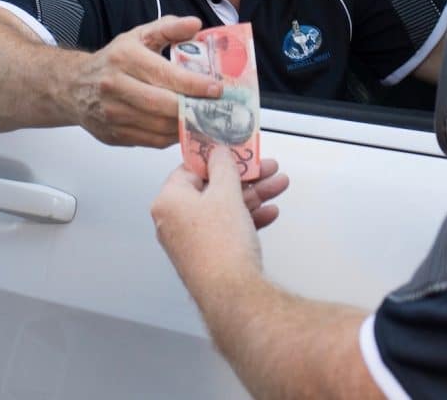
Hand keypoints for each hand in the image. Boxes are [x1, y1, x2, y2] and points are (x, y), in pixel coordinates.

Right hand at [68, 15, 222, 146]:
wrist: (74, 87)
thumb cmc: (113, 60)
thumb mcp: (138, 36)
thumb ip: (168, 28)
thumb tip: (195, 25)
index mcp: (124, 58)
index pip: (165, 74)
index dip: (194, 84)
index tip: (216, 89)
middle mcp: (115, 86)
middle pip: (162, 105)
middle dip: (193, 107)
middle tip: (216, 107)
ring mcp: (113, 114)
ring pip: (159, 127)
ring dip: (185, 124)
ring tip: (205, 118)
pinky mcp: (114, 135)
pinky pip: (151, 141)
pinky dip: (171, 136)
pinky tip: (183, 126)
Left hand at [151, 149, 289, 289]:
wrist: (233, 294)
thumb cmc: (221, 244)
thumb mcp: (225, 192)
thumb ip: (223, 167)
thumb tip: (218, 153)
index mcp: (168, 201)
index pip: (190, 169)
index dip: (216, 158)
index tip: (234, 151)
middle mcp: (174, 221)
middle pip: (212, 188)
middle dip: (244, 178)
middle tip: (265, 168)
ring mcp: (191, 241)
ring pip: (224, 209)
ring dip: (253, 196)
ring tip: (278, 185)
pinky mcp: (208, 257)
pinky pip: (227, 230)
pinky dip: (248, 219)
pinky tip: (270, 213)